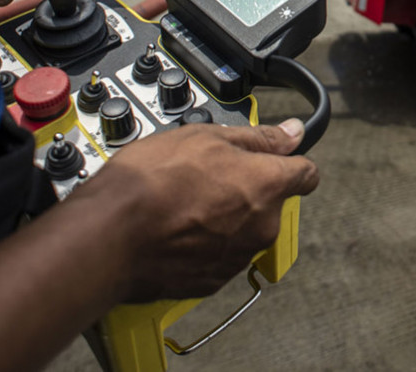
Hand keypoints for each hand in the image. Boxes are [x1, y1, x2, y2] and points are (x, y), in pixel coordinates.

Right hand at [80, 120, 319, 301]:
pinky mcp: (211, 282)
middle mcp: (262, 227)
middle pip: (270, 203)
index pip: (306, 173)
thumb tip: (291, 133)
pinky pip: (218, 256)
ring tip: (182, 202)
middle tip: (206, 174)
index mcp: (268, 187)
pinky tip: (174, 228)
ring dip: (224, 217)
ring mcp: (237, 258)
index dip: (289, 161)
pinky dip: (203, 243)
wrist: (109, 238)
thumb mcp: (205, 137)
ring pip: (243, 230)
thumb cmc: (152, 183)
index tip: (274, 156)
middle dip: (246, 189)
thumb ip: (257, 137)